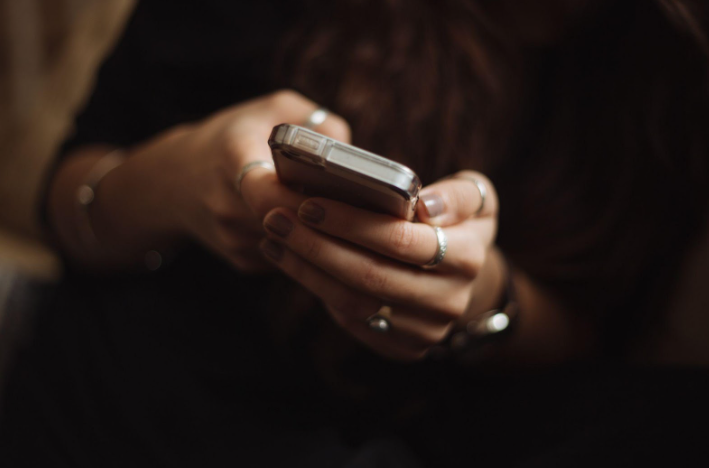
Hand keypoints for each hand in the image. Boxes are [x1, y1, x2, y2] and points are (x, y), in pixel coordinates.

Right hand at [112, 90, 349, 270]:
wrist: (175, 181)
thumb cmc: (233, 138)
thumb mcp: (272, 110)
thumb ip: (315, 121)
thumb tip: (353, 154)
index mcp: (231, 159)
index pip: (267, 191)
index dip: (305, 198)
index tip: (340, 194)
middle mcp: (227, 206)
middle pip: (289, 224)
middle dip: (328, 219)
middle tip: (366, 211)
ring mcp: (233, 240)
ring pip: (294, 246)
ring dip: (323, 235)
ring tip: (355, 219)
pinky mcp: (242, 261)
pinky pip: (288, 257)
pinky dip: (309, 246)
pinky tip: (322, 229)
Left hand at [259, 171, 499, 359]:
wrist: (460, 278)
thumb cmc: (456, 225)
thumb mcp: (475, 198)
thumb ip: (458, 195)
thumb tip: (425, 206)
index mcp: (468, 258)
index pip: (400, 240)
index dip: (350, 223)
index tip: (309, 204)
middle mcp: (449, 300)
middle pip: (369, 275)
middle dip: (316, 245)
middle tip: (276, 219)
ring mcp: (425, 330)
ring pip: (353, 302)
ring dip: (306, 269)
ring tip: (274, 238)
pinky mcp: (402, 348)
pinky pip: (351, 321)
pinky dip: (316, 289)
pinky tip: (291, 261)